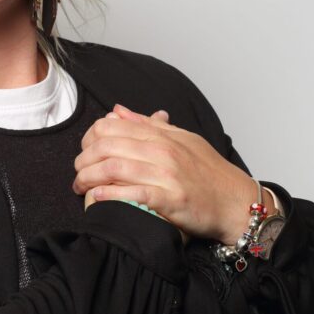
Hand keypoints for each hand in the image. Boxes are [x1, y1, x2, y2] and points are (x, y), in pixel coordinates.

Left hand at [75, 104, 269, 244]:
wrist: (236, 202)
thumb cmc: (210, 173)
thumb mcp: (182, 139)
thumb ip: (148, 126)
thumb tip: (118, 111)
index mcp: (163, 135)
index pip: (112, 126)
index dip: (89, 138)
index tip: (84, 152)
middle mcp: (163, 151)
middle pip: (107, 146)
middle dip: (83, 160)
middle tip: (77, 174)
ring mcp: (166, 174)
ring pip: (114, 168)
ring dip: (88, 178)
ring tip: (79, 188)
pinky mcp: (171, 199)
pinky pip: (132, 193)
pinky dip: (109, 195)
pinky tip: (96, 199)